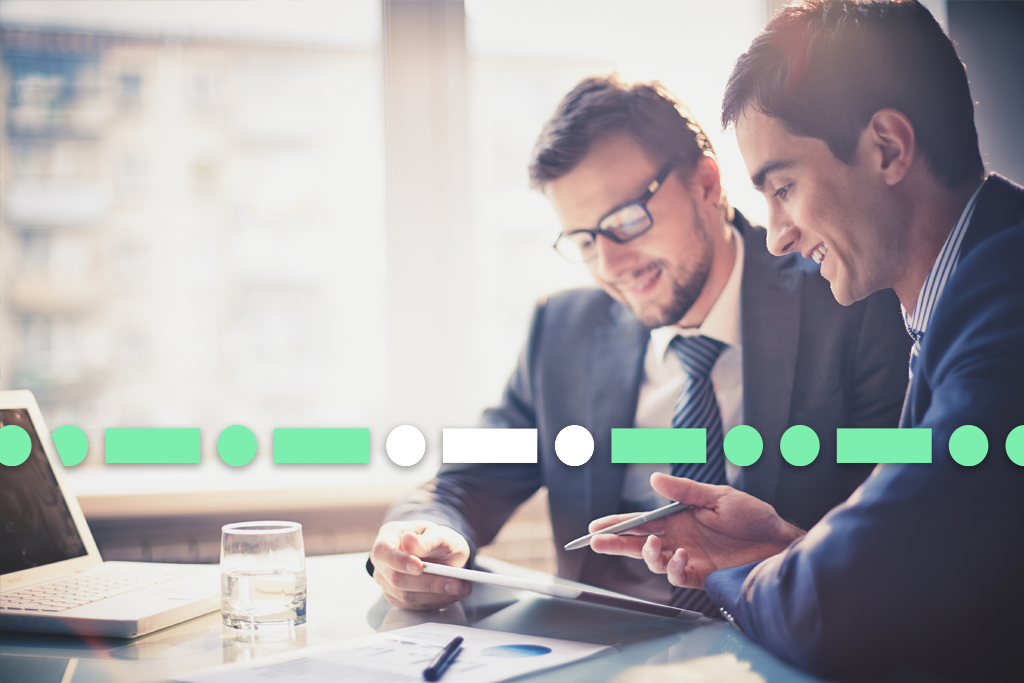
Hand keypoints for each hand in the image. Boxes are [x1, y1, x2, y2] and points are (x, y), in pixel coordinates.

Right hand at [370, 521, 472, 609]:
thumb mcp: (439, 534)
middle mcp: (383, 561)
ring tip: (461, 588)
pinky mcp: (398, 598)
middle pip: (396, 578)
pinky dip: (437, 601)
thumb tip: (408, 541)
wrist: (442, 552)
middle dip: (428, 583)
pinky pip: (415, 605)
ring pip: (406, 596)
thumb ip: (427, 540)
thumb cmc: (437, 539)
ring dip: (436, 595)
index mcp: (388, 536)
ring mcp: (387, 581)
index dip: (398, 561)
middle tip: (456, 583)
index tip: (419, 567)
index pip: (382, 551)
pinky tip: (454, 594)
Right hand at [589, 472, 803, 589]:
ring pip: (654, 562)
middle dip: (616, 544)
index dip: (618, 524)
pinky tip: (680, 557)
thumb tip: (653, 480)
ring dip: (646, 555)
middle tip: (596, 543)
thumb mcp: (718, 497)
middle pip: (638, 543)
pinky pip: (678, 576)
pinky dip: (674, 568)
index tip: (596, 527)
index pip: (641, 522)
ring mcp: (689, 558)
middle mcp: (679, 539)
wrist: (779, 542)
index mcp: (679, 518)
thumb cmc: (753, 516)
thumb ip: (684, 492)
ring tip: (651, 546)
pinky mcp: (702, 576)